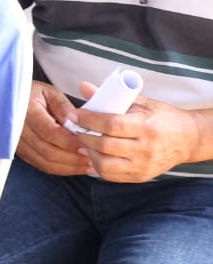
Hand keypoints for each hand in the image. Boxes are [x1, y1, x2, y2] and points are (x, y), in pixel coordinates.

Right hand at [15, 80, 91, 175]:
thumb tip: (76, 122)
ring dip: (70, 167)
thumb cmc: (32, 94)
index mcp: (27, 111)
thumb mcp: (49, 92)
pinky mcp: (22, 152)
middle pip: (49, 152)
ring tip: (89, 164)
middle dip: (74, 157)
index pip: (49, 132)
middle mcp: (19, 130)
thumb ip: (63, 106)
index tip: (87, 144)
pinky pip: (42, 166)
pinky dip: (61, 169)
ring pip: (46, 163)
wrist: (11, 99)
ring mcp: (19, 144)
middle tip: (93, 157)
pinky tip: (76, 166)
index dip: (69, 142)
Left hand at [69, 82, 199, 182]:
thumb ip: (111, 96)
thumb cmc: (161, 117)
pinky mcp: (141, 176)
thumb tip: (84, 87)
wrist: (188, 139)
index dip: (88, 120)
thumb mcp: (140, 102)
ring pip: (105, 165)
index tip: (75, 114)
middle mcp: (146, 149)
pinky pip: (112, 176)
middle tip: (76, 127)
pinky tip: (94, 153)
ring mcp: (144, 166)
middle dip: (84, 136)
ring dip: (89, 152)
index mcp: (147, 127)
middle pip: (105, 145)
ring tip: (85, 141)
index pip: (110, 125)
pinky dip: (98, 165)